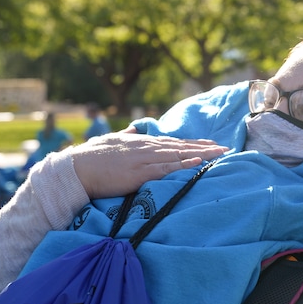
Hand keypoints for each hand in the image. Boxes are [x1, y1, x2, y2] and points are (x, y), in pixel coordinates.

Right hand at [70, 131, 228, 198]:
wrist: (76, 168)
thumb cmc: (91, 157)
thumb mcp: (111, 141)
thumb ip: (125, 136)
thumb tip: (133, 129)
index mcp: (141, 142)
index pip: (173, 142)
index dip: (194, 143)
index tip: (210, 144)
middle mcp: (146, 148)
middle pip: (182, 147)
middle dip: (205, 148)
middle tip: (226, 148)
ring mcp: (144, 160)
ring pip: (179, 156)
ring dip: (201, 154)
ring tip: (220, 154)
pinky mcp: (140, 173)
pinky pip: (167, 169)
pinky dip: (183, 165)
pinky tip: (198, 163)